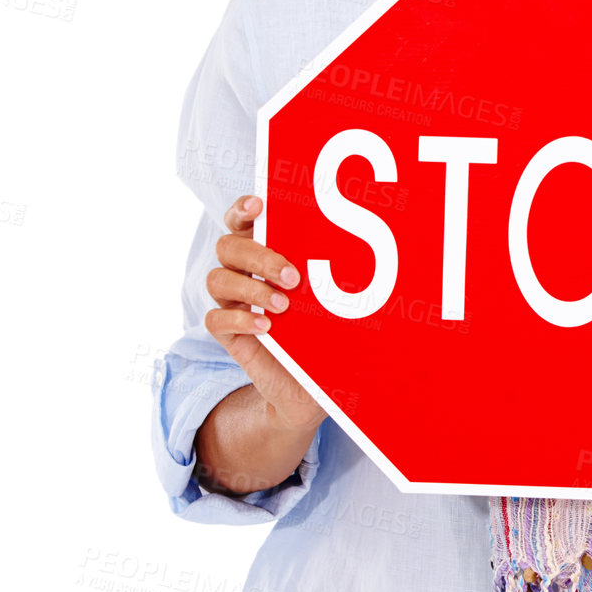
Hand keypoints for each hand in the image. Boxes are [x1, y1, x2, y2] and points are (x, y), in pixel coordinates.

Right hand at [204, 195, 326, 433]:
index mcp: (265, 252)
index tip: (260, 205)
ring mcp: (233, 302)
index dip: (243, 208)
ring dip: (250, 287)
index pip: (242, 219)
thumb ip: (336, 275)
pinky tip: (266, 328)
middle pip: (228, 246)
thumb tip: (376, 247)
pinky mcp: (228, 333)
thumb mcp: (335, 300)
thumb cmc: (326, 332)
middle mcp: (243, 273)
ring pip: (216, 278)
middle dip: (259, 256)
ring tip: (284, 305)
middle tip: (293, 275)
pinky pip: (215, 319)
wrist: (311, 385)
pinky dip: (239, 319)